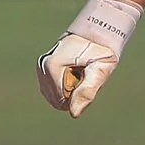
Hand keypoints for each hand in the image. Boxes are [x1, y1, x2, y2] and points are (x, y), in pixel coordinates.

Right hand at [38, 0, 143, 117]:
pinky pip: (53, 90)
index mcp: (52, 66)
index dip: (80, 95)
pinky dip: (66, 86)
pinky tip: (74, 72)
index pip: (63, 100)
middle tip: (86, 73)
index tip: (88, 76)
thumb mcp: (100, 70)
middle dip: (74, 92)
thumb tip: (73, 113)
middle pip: (57, 99)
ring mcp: (41, 66)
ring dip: (71, 88)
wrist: (98, 31)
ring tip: (81, 71)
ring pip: (55, 96)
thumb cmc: (102, 50)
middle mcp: (43, 65)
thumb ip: (88, 91)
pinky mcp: (43, 68)